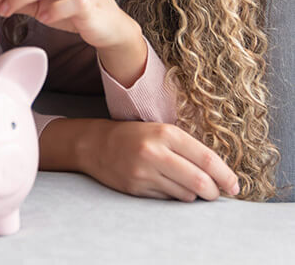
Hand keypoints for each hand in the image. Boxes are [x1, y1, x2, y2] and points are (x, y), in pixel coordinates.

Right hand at [86, 120, 239, 201]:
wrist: (96, 144)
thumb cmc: (134, 135)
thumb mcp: (161, 131)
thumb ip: (188, 148)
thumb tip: (219, 174)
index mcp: (166, 133)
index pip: (207, 160)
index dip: (226, 176)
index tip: (235, 186)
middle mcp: (155, 152)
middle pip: (200, 182)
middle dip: (213, 192)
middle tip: (216, 193)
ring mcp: (144, 172)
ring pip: (186, 195)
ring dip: (193, 195)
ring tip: (188, 186)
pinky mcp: (136, 188)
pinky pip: (167, 200)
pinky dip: (174, 197)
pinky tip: (167, 186)